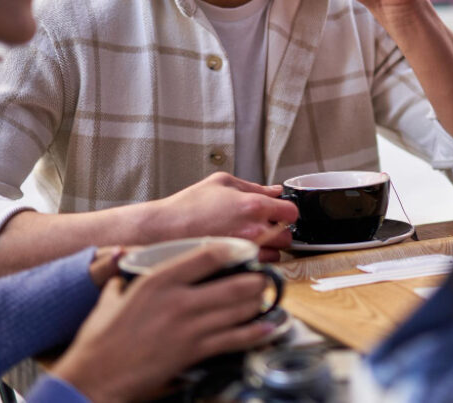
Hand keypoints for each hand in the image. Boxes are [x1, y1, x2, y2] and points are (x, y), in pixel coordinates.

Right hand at [52, 246, 272, 402]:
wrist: (93, 377)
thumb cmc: (99, 339)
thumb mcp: (110, 297)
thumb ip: (123, 275)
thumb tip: (124, 257)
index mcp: (158, 281)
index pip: (207, 255)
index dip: (234, 250)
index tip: (247, 250)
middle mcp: (178, 300)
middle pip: (233, 283)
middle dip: (255, 280)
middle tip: (263, 279)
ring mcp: (189, 327)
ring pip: (238, 310)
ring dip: (257, 304)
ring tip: (265, 299)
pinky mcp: (193, 352)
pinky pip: (234, 339)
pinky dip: (256, 333)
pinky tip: (268, 327)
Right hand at [155, 172, 296, 261]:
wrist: (161, 231)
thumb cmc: (187, 206)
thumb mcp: (221, 183)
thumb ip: (253, 186)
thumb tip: (275, 190)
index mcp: (253, 206)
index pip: (291, 213)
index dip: (287, 212)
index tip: (280, 214)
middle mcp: (254, 231)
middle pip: (287, 237)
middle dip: (279, 232)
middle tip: (265, 229)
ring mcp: (245, 252)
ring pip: (275, 256)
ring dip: (268, 250)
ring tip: (251, 244)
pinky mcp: (235, 268)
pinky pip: (258, 269)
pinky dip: (255, 264)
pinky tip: (241, 256)